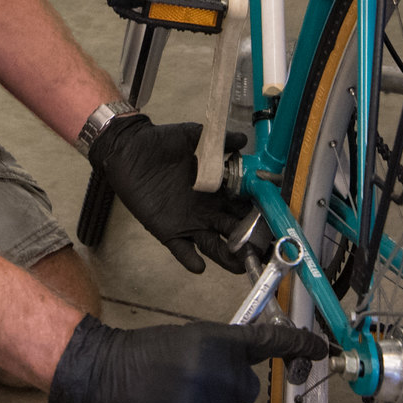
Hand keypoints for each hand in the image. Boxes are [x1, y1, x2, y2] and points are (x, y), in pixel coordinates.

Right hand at [47, 315, 329, 402]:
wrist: (101, 372)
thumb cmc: (144, 352)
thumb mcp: (186, 337)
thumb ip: (222, 349)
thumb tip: (252, 360)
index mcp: (215, 342)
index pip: (268, 342)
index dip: (298, 345)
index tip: (321, 350)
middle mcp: (215, 372)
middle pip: (246, 390)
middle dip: (227, 387)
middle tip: (194, 379)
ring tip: (172, 396)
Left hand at [88, 113, 251, 273]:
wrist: (129, 148)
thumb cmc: (163, 142)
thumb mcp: (194, 136)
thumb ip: (221, 140)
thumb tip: (244, 140)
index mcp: (218, 190)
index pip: (245, 206)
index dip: (259, 214)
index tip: (273, 222)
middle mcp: (208, 210)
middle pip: (235, 231)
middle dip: (250, 241)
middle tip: (265, 250)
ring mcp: (189, 222)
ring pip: (214, 245)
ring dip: (228, 256)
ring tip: (240, 266)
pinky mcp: (168, 231)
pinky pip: (182, 250)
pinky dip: (190, 260)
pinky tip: (199, 266)